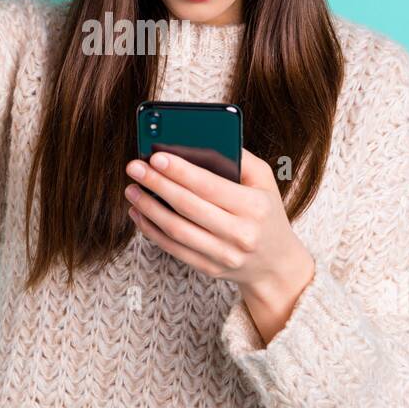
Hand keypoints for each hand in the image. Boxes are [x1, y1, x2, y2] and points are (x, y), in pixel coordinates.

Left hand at [123, 148, 316, 341]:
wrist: (277, 265)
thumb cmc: (267, 214)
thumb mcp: (265, 182)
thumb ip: (241, 158)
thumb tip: (205, 139)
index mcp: (254, 207)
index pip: (210, 186)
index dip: (180, 171)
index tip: (155, 156)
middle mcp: (240, 233)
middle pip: (188, 206)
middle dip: (157, 184)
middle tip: (134, 167)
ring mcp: (224, 254)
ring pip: (176, 230)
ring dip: (148, 208)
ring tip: (131, 189)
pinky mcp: (209, 268)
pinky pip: (173, 248)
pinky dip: (151, 230)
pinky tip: (138, 212)